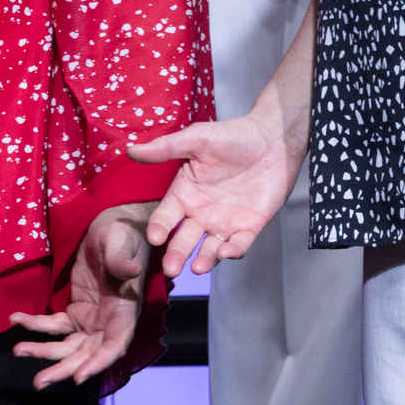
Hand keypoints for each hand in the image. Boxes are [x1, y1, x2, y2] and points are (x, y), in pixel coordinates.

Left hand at [12, 202, 155, 388]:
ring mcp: (91, 319)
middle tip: (39, 382)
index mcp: (125, 312)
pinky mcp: (75, 310)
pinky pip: (54, 324)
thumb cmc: (123, 235)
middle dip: (63, 368)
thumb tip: (128, 271)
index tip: (78, 377)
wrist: (111, 225)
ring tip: (18, 351)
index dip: (97, 363)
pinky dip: (35, 325)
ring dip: (44, 352)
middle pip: (86, 354)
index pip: (114, 346)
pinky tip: (16, 319)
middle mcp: (109, 322)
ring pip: (68, 345)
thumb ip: (122, 260)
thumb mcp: (121, 243)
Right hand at [128, 112, 298, 275]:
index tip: (154, 237)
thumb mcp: (196, 139)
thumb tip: (131, 151)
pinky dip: (233, 250)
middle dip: (177, 254)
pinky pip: (239, 243)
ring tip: (197, 269)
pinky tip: (226, 252)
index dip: (159, 227)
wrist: (272, 139)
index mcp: (184, 193)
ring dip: (204, 259)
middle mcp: (201, 212)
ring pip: (210, 247)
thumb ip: (165, 148)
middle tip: (171, 269)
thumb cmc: (232, 135)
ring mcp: (225, 221)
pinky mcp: (249, 226)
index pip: (166, 216)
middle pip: (185, 238)